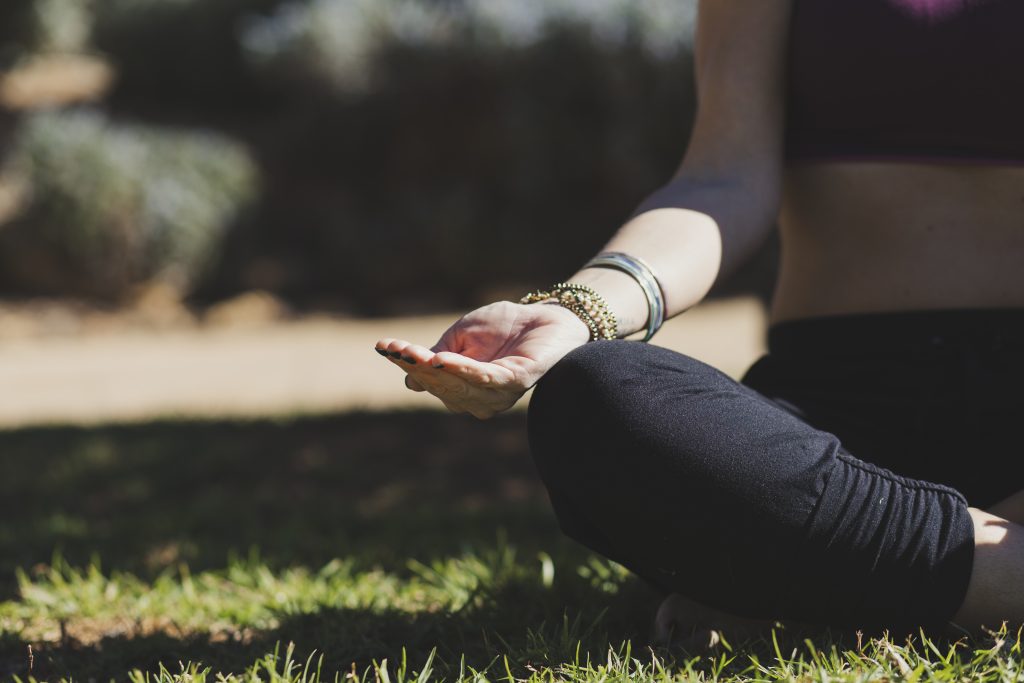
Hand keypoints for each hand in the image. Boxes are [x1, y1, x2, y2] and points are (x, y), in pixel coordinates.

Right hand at [374, 301, 589, 418]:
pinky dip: (464, 371)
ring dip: (435, 371)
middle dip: (416, 367)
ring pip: (458, 386)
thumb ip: (437, 354)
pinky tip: (444, 359)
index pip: (428, 379)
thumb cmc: (504, 326)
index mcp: (461, 388)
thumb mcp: (461, 337)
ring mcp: (498, 395)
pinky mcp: (517, 383)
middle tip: (398, 349)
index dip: (406, 363)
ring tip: (415, 354)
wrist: (545, 316)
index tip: (384, 346)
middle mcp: (478, 399)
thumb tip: (408, 382)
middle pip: (439, 385)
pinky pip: (486, 380)